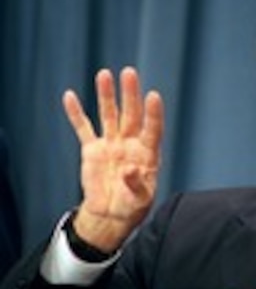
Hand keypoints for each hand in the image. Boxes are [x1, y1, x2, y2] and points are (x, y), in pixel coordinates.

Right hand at [63, 66, 163, 251]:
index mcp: (147, 154)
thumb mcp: (139, 200)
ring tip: (104, 74)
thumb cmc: (132, 207)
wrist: (110, 215)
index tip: (153, 96)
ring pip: (109, 115)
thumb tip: (128, 170)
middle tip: (129, 73)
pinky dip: (76, 114)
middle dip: (130, 94)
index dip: (153, 114)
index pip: (152, 129)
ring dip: (107, 95)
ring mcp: (111, 144)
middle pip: (131, 114)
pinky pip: (83, 128)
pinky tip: (69, 96)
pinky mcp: (92, 149)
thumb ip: (136, 184)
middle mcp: (130, 144)